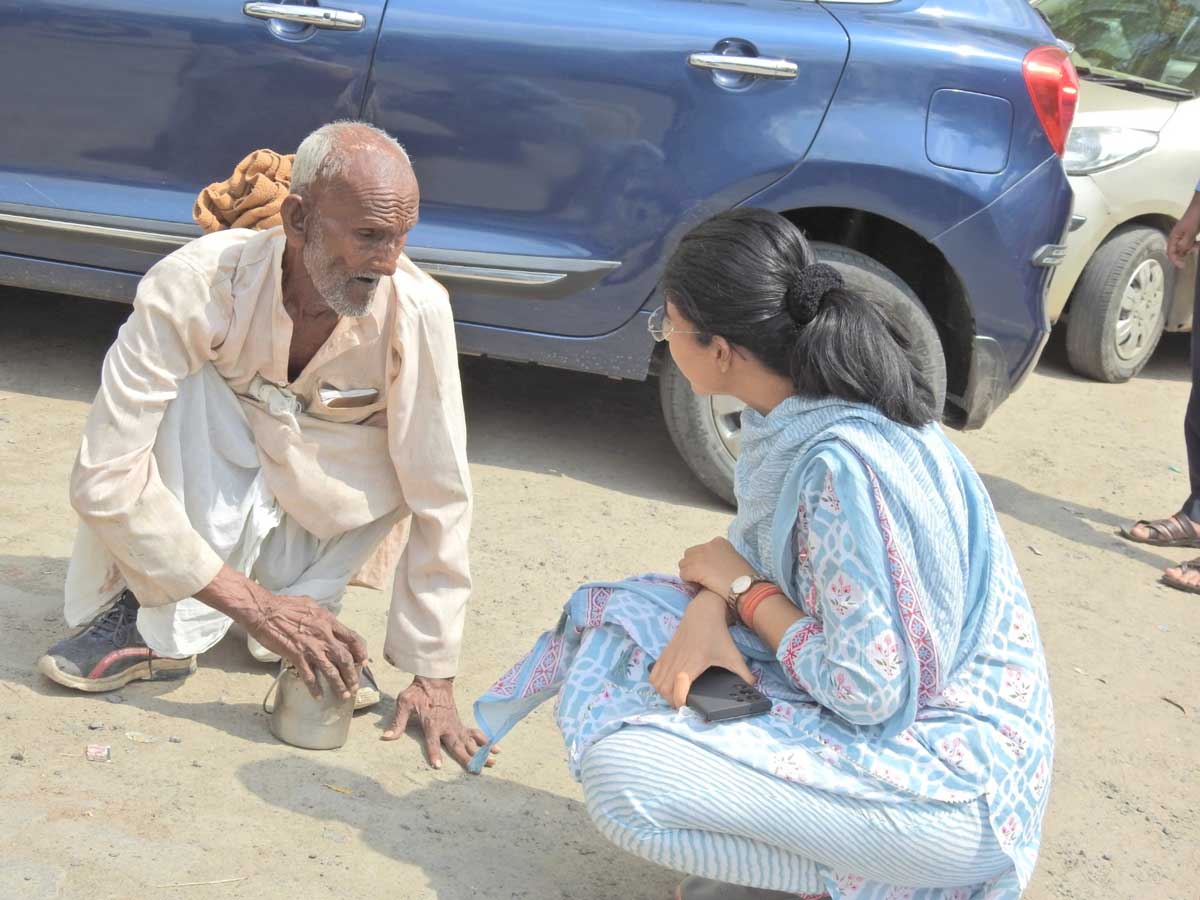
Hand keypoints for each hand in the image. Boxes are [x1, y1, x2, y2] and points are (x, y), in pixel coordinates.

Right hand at [243, 592, 366, 700]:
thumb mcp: (311, 605)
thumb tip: (329, 623)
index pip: (352, 638)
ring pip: (331, 670)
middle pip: (345, 658)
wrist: (265, 611)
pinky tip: (318, 696)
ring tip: (344, 696)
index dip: (360, 652)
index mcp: (329, 622)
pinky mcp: (297, 656)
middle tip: (355, 685)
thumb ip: (322, 617)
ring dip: (339, 685)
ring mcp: (311, 647)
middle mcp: (324, 636)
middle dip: (352, 674)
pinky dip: (314, 688)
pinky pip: (309, 676)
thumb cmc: (286, 605)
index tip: (363, 661)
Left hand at [382, 676, 499, 770]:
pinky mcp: (460, 723)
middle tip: (476, 769)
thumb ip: (397, 721)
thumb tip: (386, 737)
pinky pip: (474, 733)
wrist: (434, 680)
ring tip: (492, 762)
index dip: (435, 753)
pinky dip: (485, 740)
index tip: (438, 766)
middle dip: (467, 758)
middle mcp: (446, 726)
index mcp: (432, 723)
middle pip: (457, 745)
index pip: (432, 741)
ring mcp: (456, 725)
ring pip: (469, 741)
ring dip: (481, 752)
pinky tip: (495, 748)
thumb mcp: (404, 703)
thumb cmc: (418, 692)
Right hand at [649, 590, 755, 708]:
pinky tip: (668, 684)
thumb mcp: (733, 655)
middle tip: (684, 704)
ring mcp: (668, 657)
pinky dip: (657, 682)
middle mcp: (676, 661)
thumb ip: (743, 673)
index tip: (688, 707)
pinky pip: (654, 673)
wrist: (703, 613)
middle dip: (672, 701)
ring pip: (656, 682)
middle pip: (664, 689)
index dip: (680, 702)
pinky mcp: (664, 653)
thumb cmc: (717, 635)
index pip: (677, 689)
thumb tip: (752, 687)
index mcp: (692, 664)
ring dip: (663, 693)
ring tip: (675, 696)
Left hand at [679, 537, 756, 597]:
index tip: (708, 572)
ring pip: (684, 565)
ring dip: (690, 574)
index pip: (699, 549)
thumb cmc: (744, 577)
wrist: (746, 586)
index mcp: (718, 542)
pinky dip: (689, 582)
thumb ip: (720, 558)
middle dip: (693, 566)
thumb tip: (710, 566)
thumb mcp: (733, 559)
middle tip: (701, 578)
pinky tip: (698, 587)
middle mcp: (708, 546)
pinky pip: (683, 575)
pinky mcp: (695, 568)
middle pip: (689, 555)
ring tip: (699, 584)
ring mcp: (700, 556)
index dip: (701, 562)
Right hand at [1167, 200, 1199, 267]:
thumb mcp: (1190, 232)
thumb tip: (1181, 253)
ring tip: (1198, 247)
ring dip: (1190, 250)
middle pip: (1177, 251)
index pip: (1170, 252)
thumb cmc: (1194, 218)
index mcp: (1174, 237)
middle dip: (1184, 254)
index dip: (1175, 260)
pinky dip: (1194, 245)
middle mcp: (1176, 237)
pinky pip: (1189, 243)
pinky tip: (1198, 244)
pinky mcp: (1189, 233)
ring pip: (1184, 247)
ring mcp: (1183, 235)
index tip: (1183, 266)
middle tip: (1194, 252)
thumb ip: (1185, 243)